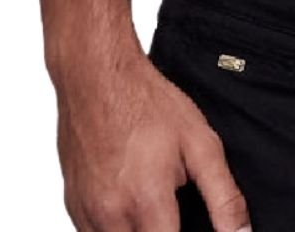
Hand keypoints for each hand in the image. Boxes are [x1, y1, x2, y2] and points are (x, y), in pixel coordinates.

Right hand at [54, 43, 251, 230]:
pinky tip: (133, 203)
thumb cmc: (146, 103)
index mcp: (146, 202)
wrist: (96, 77)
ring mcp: (86, 214)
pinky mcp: (72, 207)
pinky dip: (117, 229)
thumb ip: (223, 195)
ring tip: (156, 205)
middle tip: (175, 212)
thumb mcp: (200, 142)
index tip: (196, 227)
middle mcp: (110, 217)